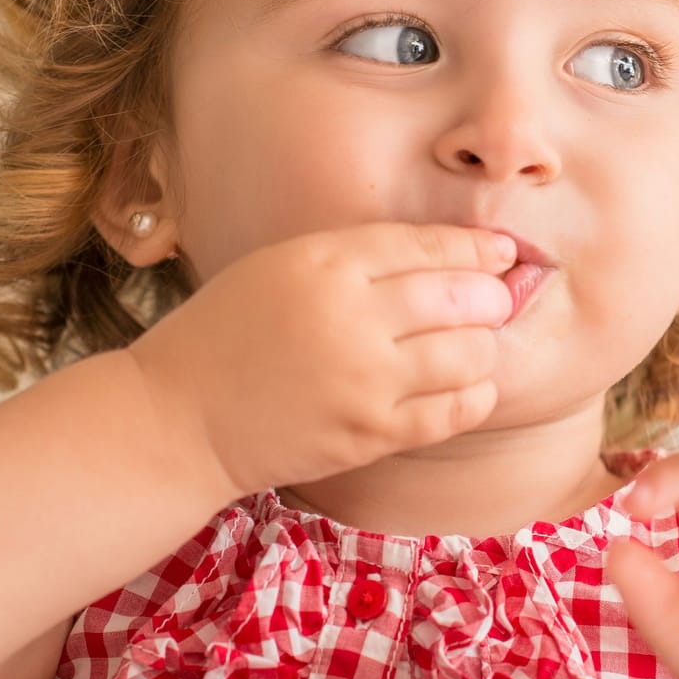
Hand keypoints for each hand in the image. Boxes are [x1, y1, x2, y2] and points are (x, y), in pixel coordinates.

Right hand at [124, 222, 517, 499]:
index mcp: (324, 262)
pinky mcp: (371, 434)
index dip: (477, 247)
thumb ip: (357, 257)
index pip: (430, 244)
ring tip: (474, 344)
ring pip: (471, 354)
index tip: (501, 251)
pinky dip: (475, 394)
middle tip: (492, 299)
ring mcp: (365, 381)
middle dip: (492, 295)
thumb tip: (449, 254)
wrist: (177, 419)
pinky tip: (469, 386)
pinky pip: (455, 411)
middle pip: (464, 295)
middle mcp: (351, 316)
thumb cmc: (228, 333)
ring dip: (484, 346)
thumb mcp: (281, 265)